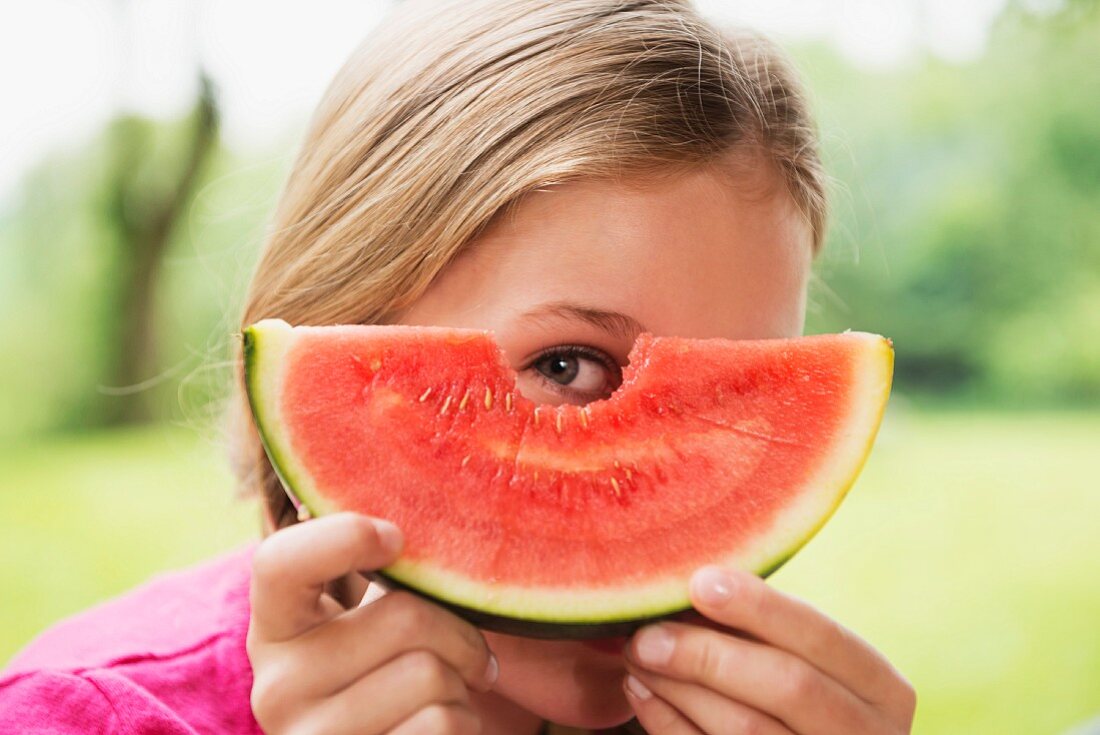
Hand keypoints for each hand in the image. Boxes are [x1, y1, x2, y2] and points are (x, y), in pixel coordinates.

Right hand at [246, 513, 498, 734]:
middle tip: (464, 650)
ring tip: (443, 695)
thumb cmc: (387, 672)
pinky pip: (443, 725)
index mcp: (275, 627)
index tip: (396, 537)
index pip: (280, 563)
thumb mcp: (366, 619)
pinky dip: (464, 722)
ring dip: (462, 684)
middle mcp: (276, 686)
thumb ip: (379, 568)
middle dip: (459, 631)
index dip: (344, 537)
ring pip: (431, 675)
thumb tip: (423, 494)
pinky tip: (437, 728)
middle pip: (405, 618)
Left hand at [622, 566, 914, 733]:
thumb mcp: (804, 664)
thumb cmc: (795, 699)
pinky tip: (641, 692)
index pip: (823, 638)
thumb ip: (764, 630)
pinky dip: (669, 723)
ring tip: (637, 654)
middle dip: (708, 653)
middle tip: (647, 634)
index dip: (761, 608)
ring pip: (745, 729)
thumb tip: (692, 580)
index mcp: (882, 690)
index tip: (699, 582)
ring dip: (679, 688)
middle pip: (788, 686)